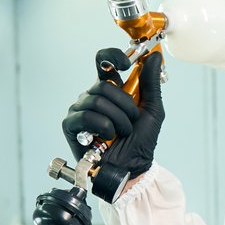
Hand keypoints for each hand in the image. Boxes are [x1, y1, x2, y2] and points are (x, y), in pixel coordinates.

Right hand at [61, 47, 164, 201]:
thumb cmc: (141, 142)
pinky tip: (106, 138)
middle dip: (124, 105)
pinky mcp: (70, 125)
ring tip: (121, 133)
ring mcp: (80, 110)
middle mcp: (93, 96)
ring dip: (117, 120)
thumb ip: (151, 83)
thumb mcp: (153, 111)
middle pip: (103, 85)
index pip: (103, 61)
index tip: (126, 63)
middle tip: (131, 121)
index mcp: (111, 89)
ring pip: (97, 100)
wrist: (133, 168)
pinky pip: (86, 116)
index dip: (112, 56)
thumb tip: (153, 56)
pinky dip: (103, 127)